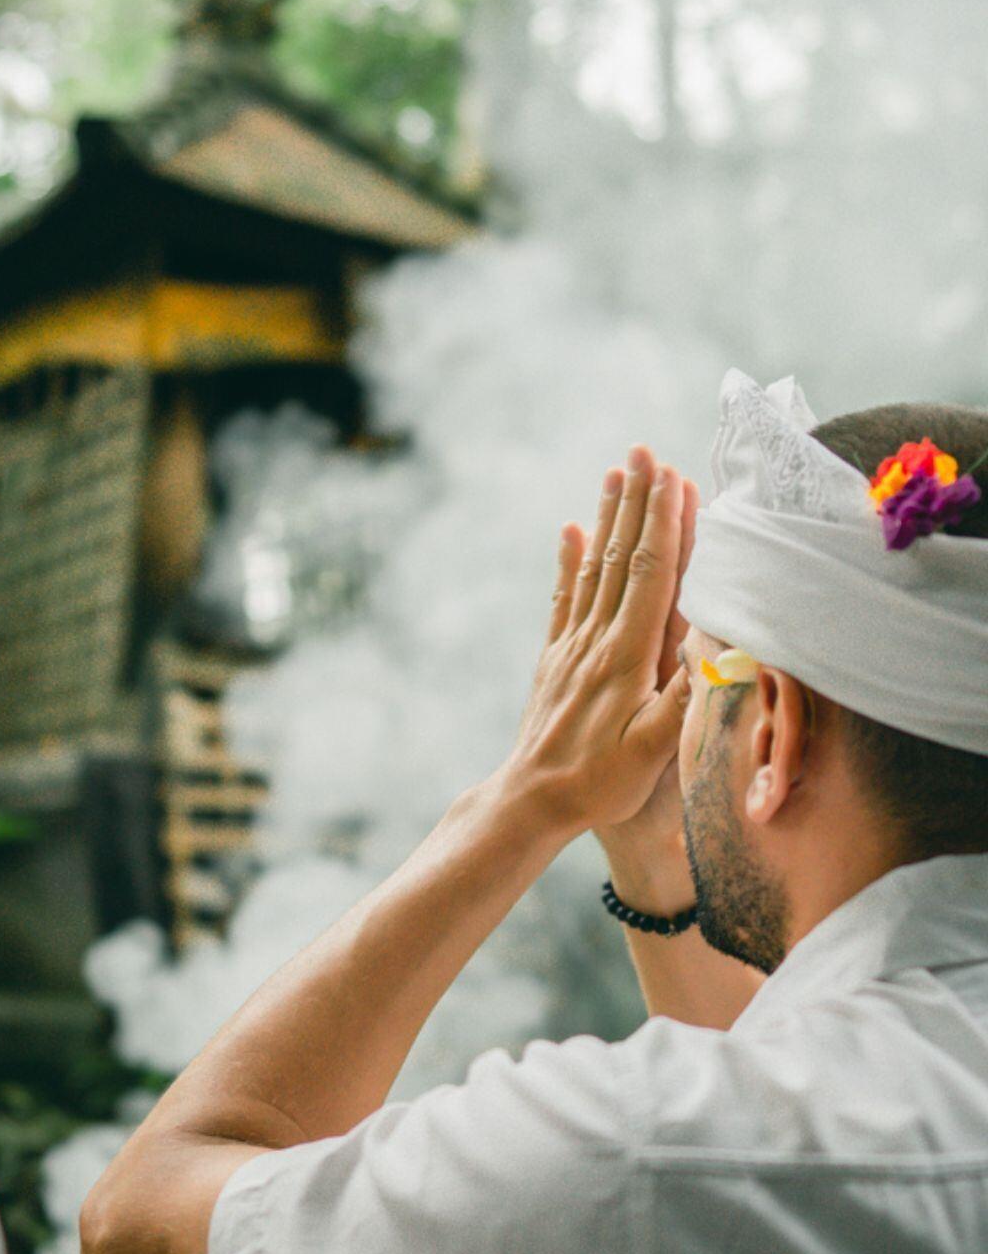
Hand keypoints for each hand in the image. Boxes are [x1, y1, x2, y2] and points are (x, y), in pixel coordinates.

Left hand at [595, 465, 698, 913]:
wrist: (531, 802)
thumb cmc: (600, 783)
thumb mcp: (652, 751)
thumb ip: (683, 698)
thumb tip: (721, 647)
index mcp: (627, 655)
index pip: (651, 575)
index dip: (665, 524)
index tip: (673, 476)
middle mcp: (597, 639)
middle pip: (622, 557)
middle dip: (636, 502)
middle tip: (643, 450)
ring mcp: (572, 646)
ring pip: (595, 567)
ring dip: (608, 517)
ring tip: (614, 472)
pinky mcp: (556, 659)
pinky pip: (565, 598)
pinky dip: (570, 561)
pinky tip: (571, 531)